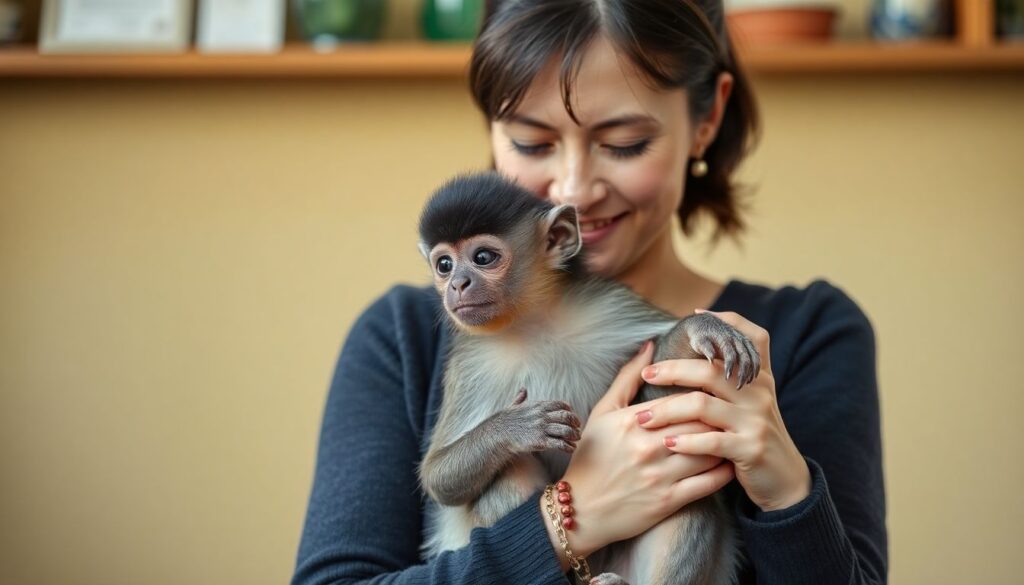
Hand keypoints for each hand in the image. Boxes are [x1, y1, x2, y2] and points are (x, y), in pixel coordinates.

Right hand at [495, 388, 580, 454]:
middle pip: (567, 417)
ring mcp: (542, 428)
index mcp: (538, 406)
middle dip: (575, 423)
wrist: (498, 434)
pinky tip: (571, 449)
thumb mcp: (514, 406)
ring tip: (576, 440)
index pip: (561, 405)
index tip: (572, 417)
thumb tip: (522, 389)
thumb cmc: (505, 421)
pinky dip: (568, 447)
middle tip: (577, 429)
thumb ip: (521, 398)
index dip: (569, 411)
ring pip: (566, 430)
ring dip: (574, 435)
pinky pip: (560, 444)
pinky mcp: (540, 441)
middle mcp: (542, 416)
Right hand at [556, 341, 734, 555]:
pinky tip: (730, 460)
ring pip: (708, 450)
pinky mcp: (668, 501)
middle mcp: (647, 446)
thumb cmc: (591, 457)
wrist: (580, 510)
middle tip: (733, 407)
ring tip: (734, 432)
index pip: (682, 398)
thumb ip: (627, 378)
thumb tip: (650, 346)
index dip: (704, 392)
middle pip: (700, 420)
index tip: (717, 388)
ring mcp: (659, 475)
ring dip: (725, 440)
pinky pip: (708, 483)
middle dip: (719, 413)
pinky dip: (724, 470)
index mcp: (632, 420)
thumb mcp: (602, 413)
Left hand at [637, 310, 810, 511]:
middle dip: (673, 370)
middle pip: (711, 370)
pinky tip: (667, 442)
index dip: (727, 321)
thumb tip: (702, 349)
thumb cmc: (754, 436)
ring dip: (667, 410)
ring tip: (642, 418)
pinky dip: (686, 442)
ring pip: (702, 405)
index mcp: (758, 379)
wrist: (786, 480)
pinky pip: (711, 441)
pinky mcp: (751, 449)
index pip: (752, 337)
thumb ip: (730, 379)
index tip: (694, 316)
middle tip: (647, 374)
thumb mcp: (751, 403)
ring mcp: (756, 421)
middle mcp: (759, 394)